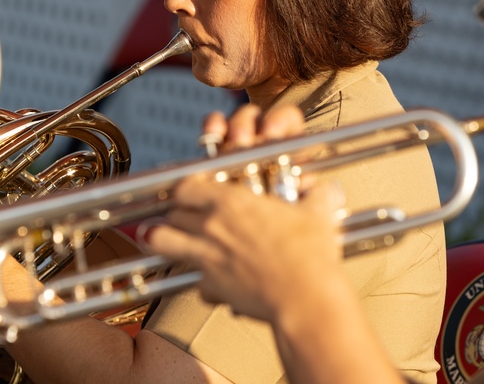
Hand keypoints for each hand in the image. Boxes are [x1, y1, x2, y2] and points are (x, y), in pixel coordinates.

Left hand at [149, 103, 341, 322]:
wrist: (305, 299)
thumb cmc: (310, 257)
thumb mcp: (318, 213)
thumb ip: (316, 195)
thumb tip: (322, 190)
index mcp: (232, 202)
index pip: (186, 185)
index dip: (185, 186)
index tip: (192, 189)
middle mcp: (211, 226)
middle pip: (171, 212)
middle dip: (175, 212)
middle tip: (184, 213)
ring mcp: (206, 257)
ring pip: (161, 241)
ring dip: (160, 239)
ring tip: (162, 238)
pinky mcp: (211, 286)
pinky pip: (195, 282)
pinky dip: (201, 282)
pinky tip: (212, 282)